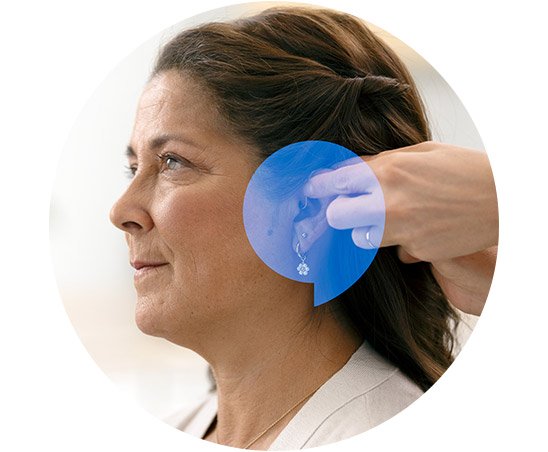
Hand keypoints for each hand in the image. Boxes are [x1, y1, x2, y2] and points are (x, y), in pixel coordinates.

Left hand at [302, 141, 498, 315]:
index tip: (311, 190)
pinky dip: (401, 242)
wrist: (501, 198)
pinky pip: (396, 251)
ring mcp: (403, 231)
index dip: (317, 187)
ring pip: (360, 239)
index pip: (333, 181)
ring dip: (367, 230)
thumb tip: (351, 169)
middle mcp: (389, 203)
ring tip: (389, 218)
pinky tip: (420, 228)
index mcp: (387, 171)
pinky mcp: (418, 251)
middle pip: (335, 217)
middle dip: (337, 213)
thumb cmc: (461, 168)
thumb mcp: (419, 152)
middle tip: (347, 208)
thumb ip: (381, 163)